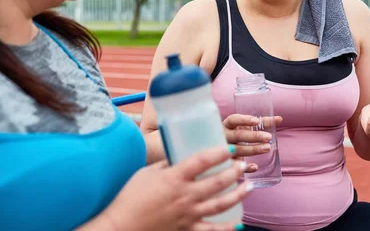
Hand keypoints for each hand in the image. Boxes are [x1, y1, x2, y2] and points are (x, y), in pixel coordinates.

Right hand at [95, 146, 250, 230]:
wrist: (120, 226)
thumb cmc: (130, 197)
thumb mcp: (148, 173)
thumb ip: (167, 164)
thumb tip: (182, 155)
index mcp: (174, 178)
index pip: (202, 161)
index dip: (219, 152)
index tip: (231, 147)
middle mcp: (184, 196)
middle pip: (217, 182)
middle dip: (234, 172)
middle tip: (243, 165)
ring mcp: (187, 214)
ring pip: (220, 205)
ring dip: (238, 195)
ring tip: (249, 186)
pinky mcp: (186, 229)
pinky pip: (211, 230)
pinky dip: (226, 228)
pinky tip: (239, 223)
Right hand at [222, 114, 282, 172]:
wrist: (216, 149)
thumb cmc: (236, 134)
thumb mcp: (245, 127)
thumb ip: (262, 122)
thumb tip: (279, 119)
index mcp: (227, 125)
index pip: (233, 120)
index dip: (244, 120)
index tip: (257, 121)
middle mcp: (223, 136)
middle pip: (237, 135)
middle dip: (253, 136)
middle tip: (268, 137)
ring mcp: (223, 150)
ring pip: (237, 150)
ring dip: (253, 150)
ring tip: (267, 148)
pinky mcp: (225, 163)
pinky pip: (235, 166)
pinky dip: (245, 167)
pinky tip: (255, 167)